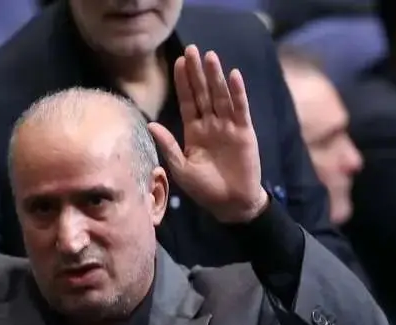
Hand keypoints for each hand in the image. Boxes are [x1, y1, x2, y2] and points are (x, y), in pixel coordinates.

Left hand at [148, 46, 266, 223]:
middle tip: (192, 49)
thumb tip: (150, 124)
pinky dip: (238, 93)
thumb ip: (169, 146)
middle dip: (197, 72)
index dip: (183, 83)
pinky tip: (234, 76)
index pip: (188, 101)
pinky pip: (240, 109)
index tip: (178, 62)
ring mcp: (228, 127)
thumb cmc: (205, 189)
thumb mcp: (181, 168)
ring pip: (220, 97)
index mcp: (194, 131)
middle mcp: (211, 125)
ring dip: (216, 77)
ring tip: (210, 56)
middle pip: (203, 93)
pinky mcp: (244, 132)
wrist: (231, 204)